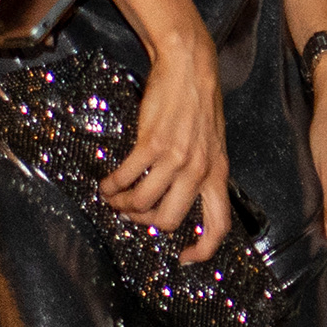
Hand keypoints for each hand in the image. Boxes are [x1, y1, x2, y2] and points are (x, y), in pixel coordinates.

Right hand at [101, 41, 234, 263]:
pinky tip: (107, 183)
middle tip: (133, 212)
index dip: (204, 250)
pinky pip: (126, 177)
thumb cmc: (200, 106)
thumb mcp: (213, 145)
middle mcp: (200, 170)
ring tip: (114, 197)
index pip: (219, 225)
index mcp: (218, 174)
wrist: (190, 68)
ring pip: (143, 203)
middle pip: (170, 221)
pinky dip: (112, 185)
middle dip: (146, 222)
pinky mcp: (152, 143)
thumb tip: (181, 200)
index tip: (185, 259)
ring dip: (122, 204)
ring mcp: (176, 158)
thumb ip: (202, 173)